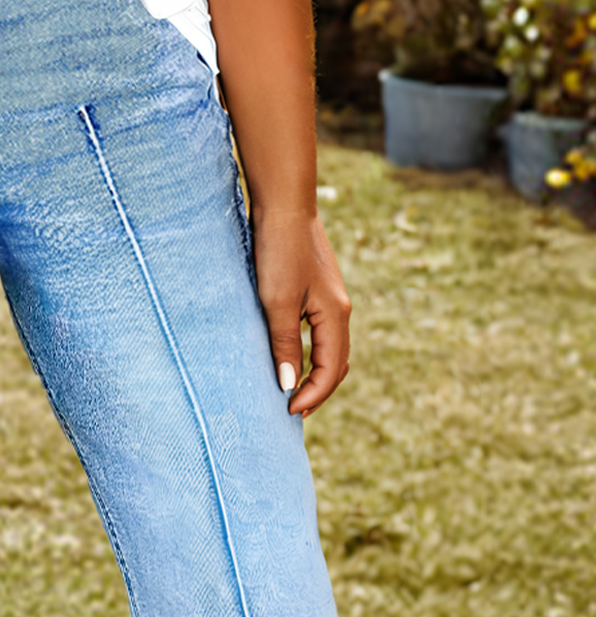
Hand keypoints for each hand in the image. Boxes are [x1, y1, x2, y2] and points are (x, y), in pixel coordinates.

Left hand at [254, 211, 350, 416]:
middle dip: (318, 390)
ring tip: (293, 391)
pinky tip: (292, 358)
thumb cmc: (279, 251)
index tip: (289, 411)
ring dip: (316, 374)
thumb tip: (287, 384)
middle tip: (293, 410)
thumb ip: (283, 345)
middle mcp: (339, 311)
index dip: (313, 395)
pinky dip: (310, 354)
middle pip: (337, 364)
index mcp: (335, 316)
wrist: (283, 205)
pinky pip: (320, 333)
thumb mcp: (276, 303)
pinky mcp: (318, 292)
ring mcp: (331, 300)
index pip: (331, 370)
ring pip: (330, 349)